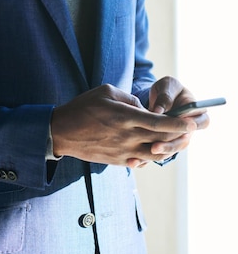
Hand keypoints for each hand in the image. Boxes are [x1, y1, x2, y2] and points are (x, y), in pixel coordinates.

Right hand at [50, 83, 196, 167]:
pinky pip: (143, 160)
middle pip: (161, 140)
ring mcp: (123, 152)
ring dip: (167, 148)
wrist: (62, 132)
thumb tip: (144, 109)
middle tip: (188, 130)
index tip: (191, 123)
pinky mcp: (119, 161)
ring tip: (173, 139)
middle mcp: (127, 137)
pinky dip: (151, 154)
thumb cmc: (83, 107)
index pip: (159, 123)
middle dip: (178, 136)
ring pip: (155, 155)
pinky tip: (151, 146)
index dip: (178, 124)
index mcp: (125, 117)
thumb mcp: (106, 91)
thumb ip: (130, 99)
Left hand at [146, 76, 209, 161]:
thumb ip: (165, 96)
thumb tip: (158, 111)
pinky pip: (158, 153)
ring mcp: (177, 138)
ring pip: (171, 150)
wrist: (158, 97)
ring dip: (160, 153)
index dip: (190, 126)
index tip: (178, 126)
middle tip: (155, 146)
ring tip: (147, 153)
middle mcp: (189, 129)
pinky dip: (147, 157)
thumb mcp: (167, 86)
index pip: (201, 122)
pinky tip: (135, 161)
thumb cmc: (167, 89)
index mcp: (197, 113)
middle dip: (170, 145)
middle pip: (184, 141)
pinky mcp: (165, 144)